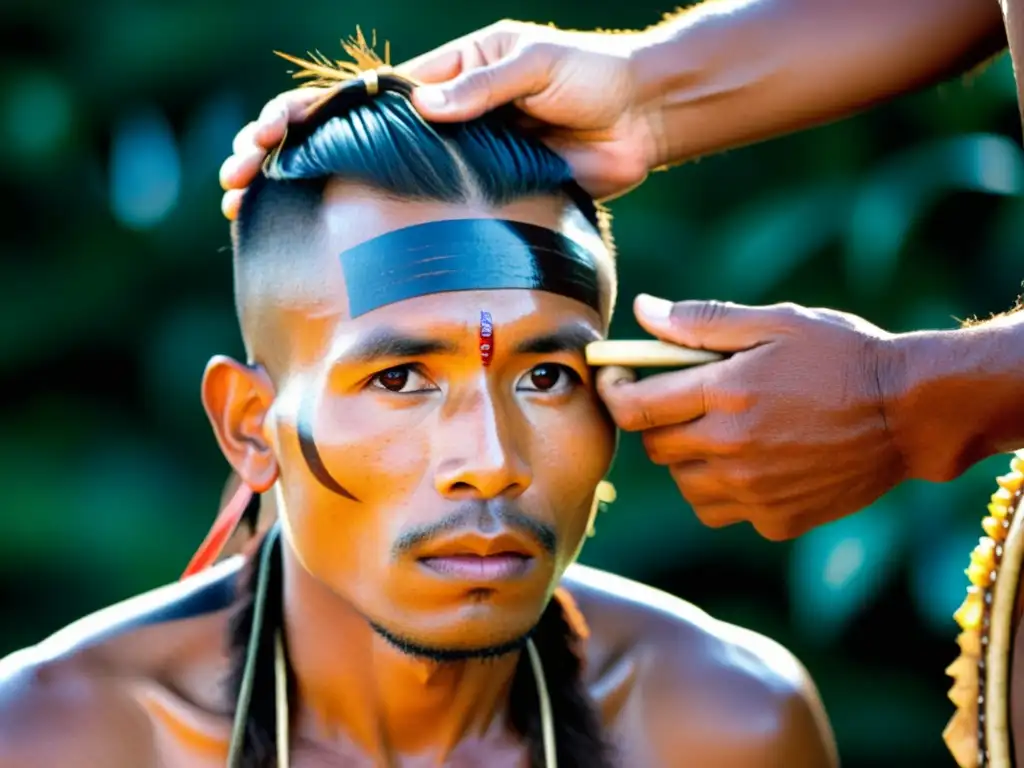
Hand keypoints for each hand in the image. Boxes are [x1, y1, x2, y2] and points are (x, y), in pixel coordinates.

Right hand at [219, 21, 660, 218]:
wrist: (640, 119)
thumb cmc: (590, 78)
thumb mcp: (536, 65)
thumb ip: (485, 86)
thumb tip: (426, 106)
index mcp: (440, 82)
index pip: (353, 100)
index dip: (301, 116)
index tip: (259, 139)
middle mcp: (435, 125)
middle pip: (341, 142)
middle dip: (280, 157)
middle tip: (233, 184)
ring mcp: (452, 166)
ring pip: (369, 182)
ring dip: (311, 197)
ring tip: (258, 217)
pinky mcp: (479, 199)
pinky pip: (421, 216)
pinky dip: (377, 230)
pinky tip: (339, 250)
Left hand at [597, 296, 905, 540]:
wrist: (910, 413)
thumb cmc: (842, 355)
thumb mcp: (776, 322)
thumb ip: (702, 321)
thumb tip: (642, 311)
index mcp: (725, 393)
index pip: (633, 407)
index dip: (613, 391)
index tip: (618, 378)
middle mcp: (731, 448)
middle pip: (655, 447)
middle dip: (656, 421)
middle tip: (682, 399)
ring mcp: (753, 491)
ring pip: (683, 483)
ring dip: (687, 458)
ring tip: (720, 430)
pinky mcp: (776, 520)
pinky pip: (721, 510)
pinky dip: (722, 489)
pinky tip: (751, 462)